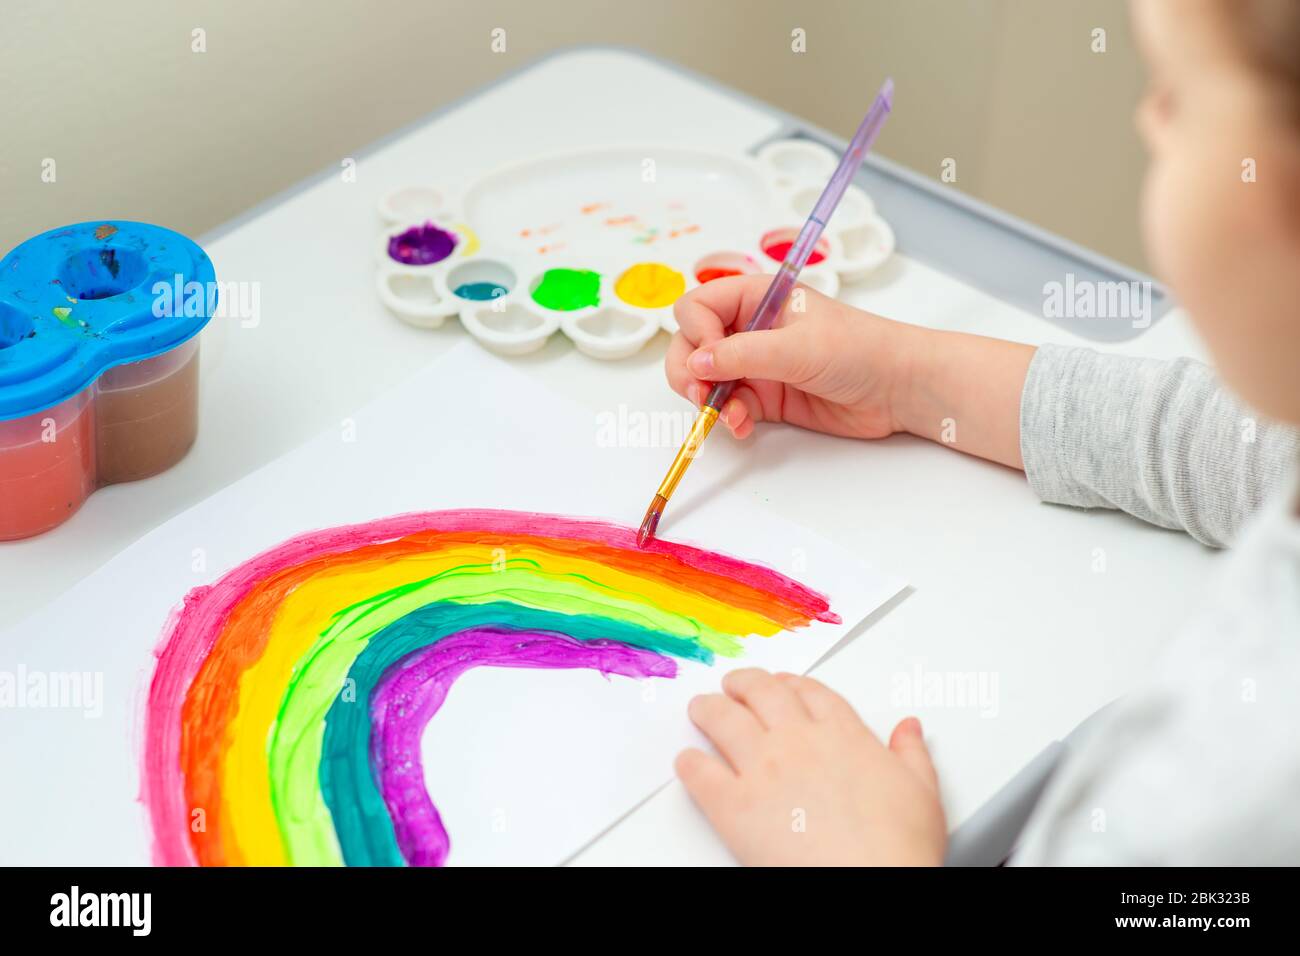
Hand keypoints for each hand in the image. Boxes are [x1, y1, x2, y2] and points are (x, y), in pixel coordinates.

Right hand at [665, 274, 921, 439]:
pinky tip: (742, 425)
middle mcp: (750, 328)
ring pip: (705, 380)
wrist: (898, 389)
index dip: (695, 332)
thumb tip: (696, 364)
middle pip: (692, 345)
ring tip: (726, 415)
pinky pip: (729, 407)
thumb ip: (742, 355)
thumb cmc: (860, 349)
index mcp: (757, 298)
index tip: (711, 356)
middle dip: (689, 371)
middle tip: (701, 393)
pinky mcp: (766, 398)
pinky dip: (727, 418)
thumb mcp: (797, 347)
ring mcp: (756, 364)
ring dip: (707, 399)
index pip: (698, 307)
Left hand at [675, 668, 946, 865]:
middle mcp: (798, 741)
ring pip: (723, 720)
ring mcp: (762, 769)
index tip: (783, 683)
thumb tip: (909, 729)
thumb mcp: (922, 792)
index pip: (809, 692)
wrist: (870, 881)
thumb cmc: (897, 846)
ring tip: (701, 709)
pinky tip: (687, 762)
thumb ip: (912, 753)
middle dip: (744, 684)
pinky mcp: (733, 805)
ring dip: (709, 710)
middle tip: (734, 686)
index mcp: (843, 734)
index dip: (791, 683)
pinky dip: (689, 764)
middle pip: (761, 693)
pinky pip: (700, 773)